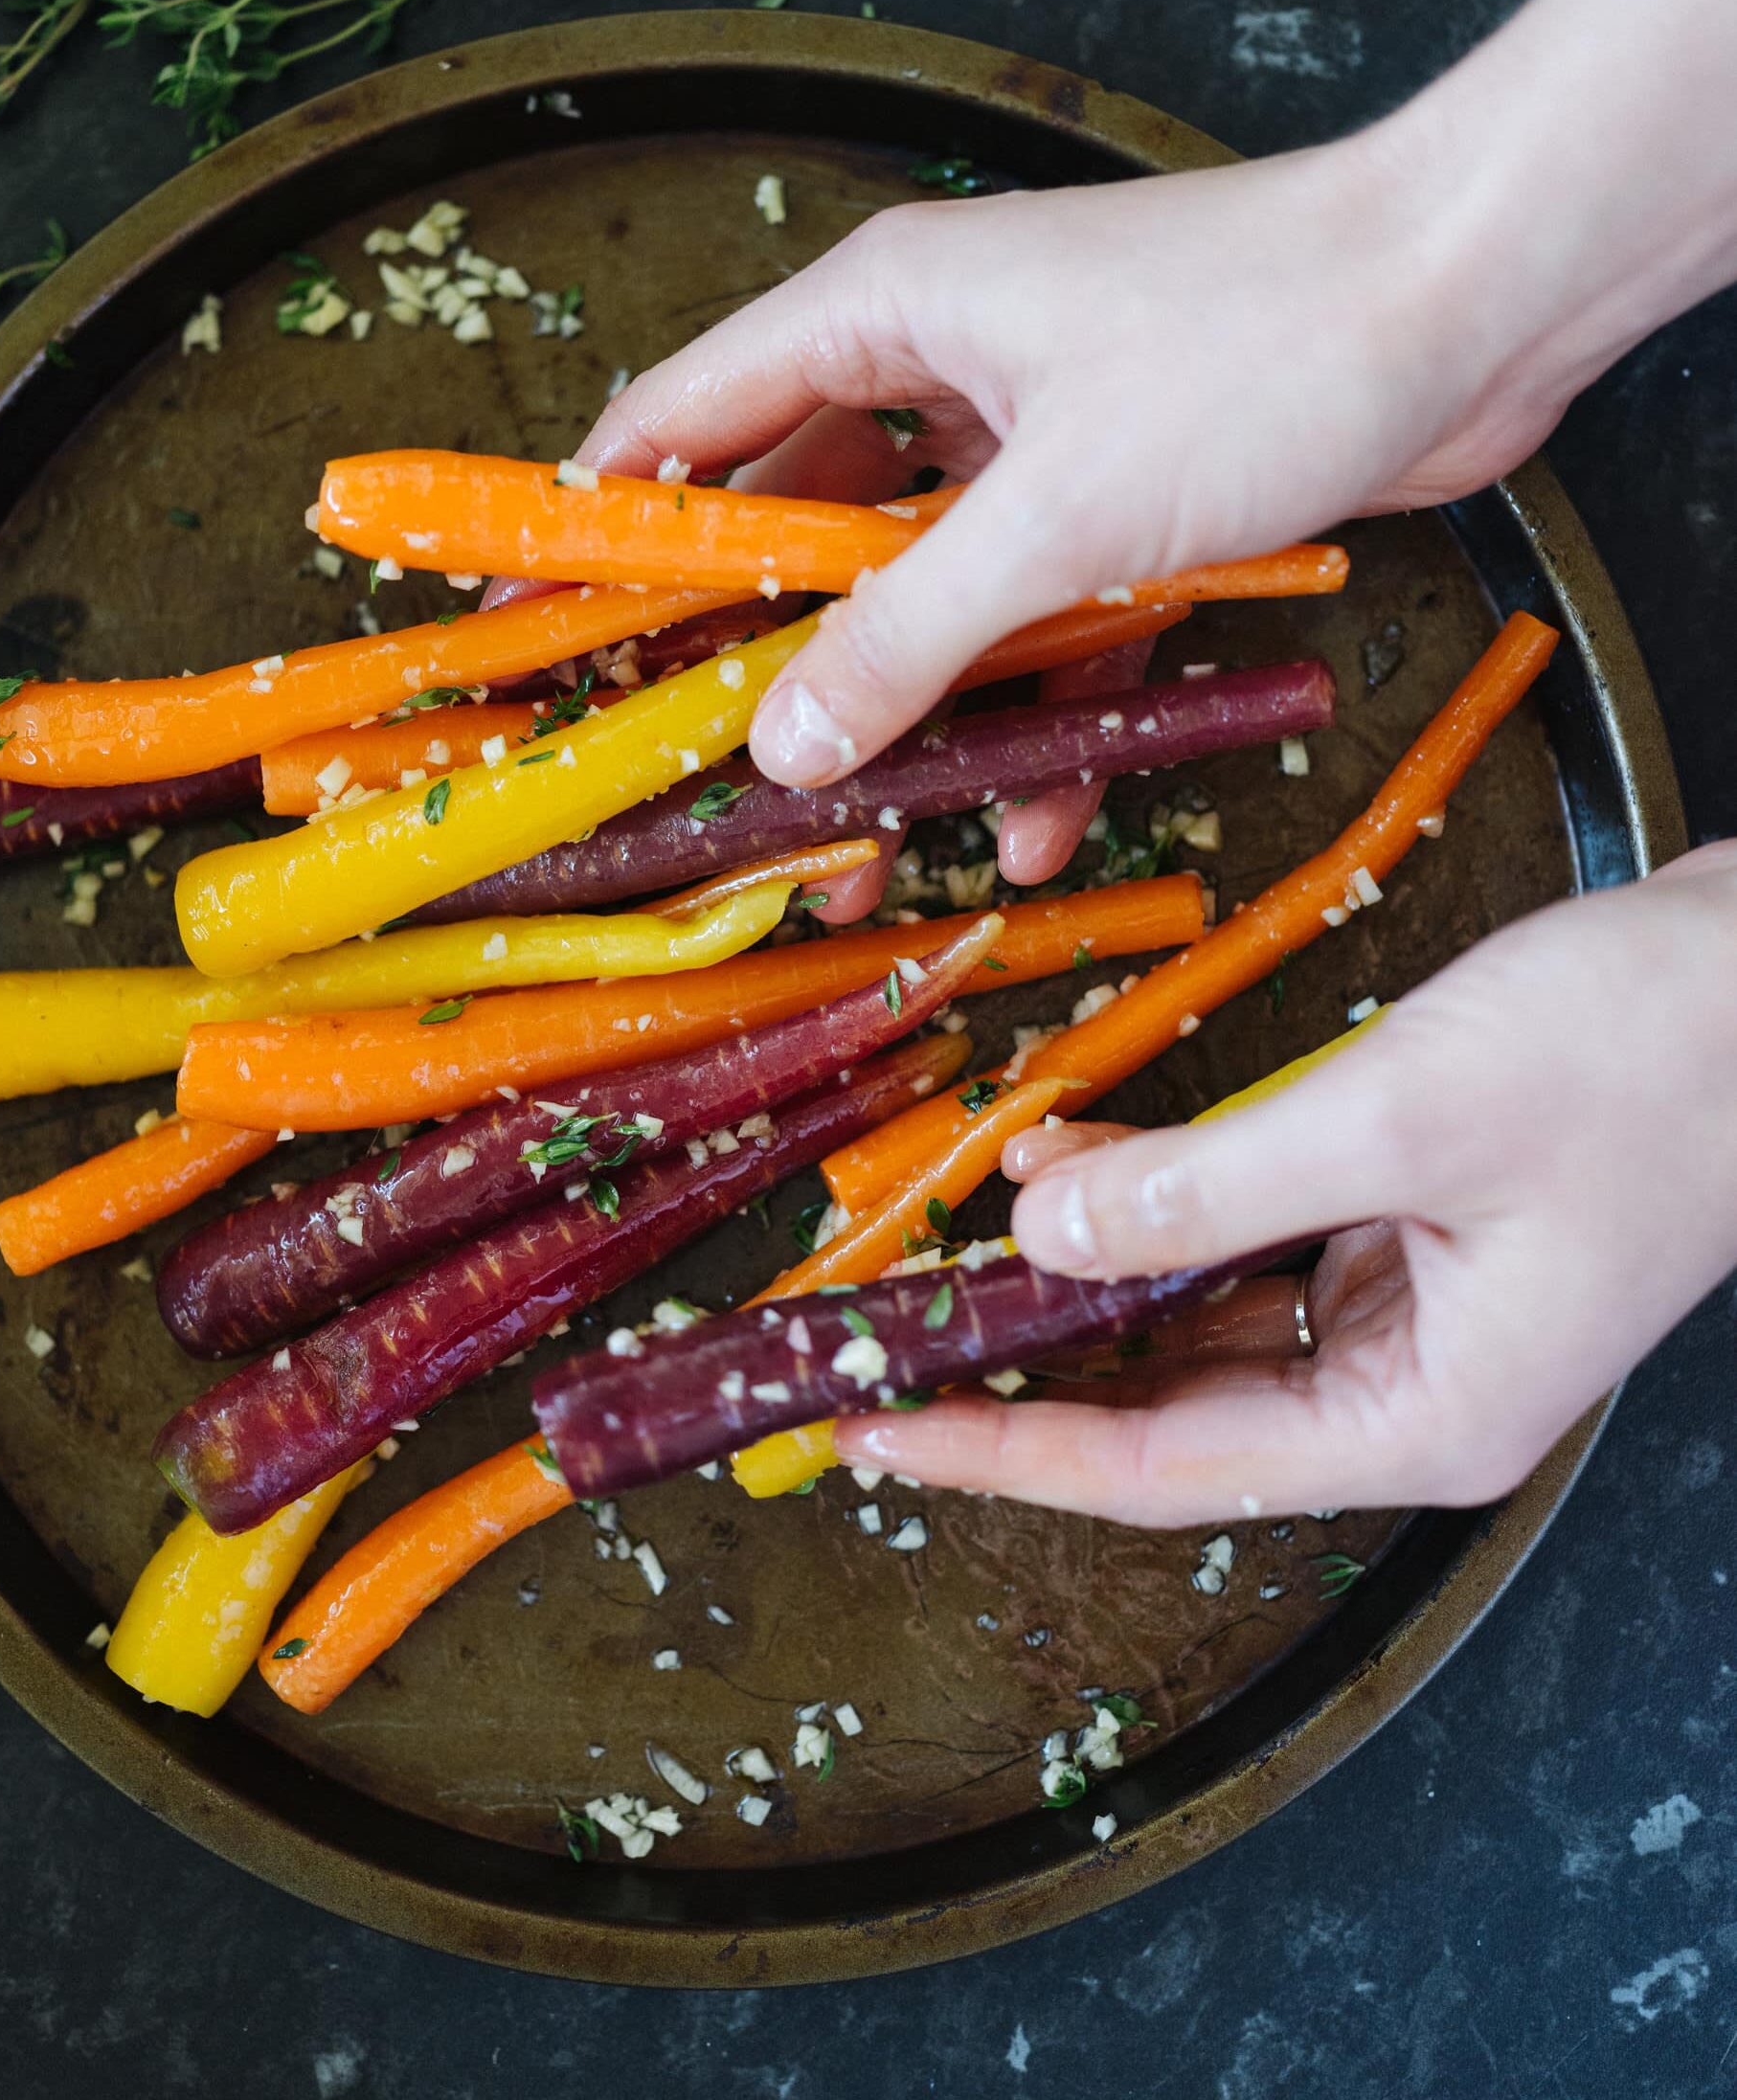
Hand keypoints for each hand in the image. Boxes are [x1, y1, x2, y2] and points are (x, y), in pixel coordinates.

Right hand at [582, 132, 1568, 804]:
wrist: (1478, 302)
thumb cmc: (1259, 350)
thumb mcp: (1058, 515)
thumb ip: (904, 635)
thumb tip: (780, 749)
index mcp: (880, 315)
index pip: (681, 426)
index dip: (595, 534)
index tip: (530, 643)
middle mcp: (938, 371)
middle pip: (796, 535)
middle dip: (764, 672)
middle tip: (711, 792)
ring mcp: (1031, 442)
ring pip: (923, 601)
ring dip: (905, 723)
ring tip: (867, 853)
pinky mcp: (1121, 507)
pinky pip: (1041, 627)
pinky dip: (1034, 716)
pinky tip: (1039, 824)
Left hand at [826, 845, 1736, 1520]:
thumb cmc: (1651, 1057)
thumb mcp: (1405, 1118)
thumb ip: (1209, 1184)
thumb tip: (1042, 1227)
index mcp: (1421, 1419)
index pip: (1160, 1467)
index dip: (1003, 1450)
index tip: (873, 1429)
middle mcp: (1408, 1391)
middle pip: (1166, 1410)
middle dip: (1022, 1368)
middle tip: (876, 1340)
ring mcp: (1413, 1313)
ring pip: (1200, 1326)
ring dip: (1081, 1279)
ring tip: (944, 1249)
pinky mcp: (1412, 1233)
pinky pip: (1247, 1248)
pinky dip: (1159, 1209)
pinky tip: (1077, 1161)